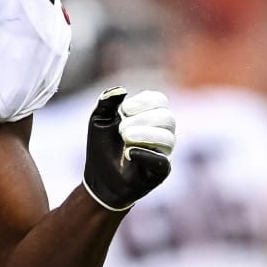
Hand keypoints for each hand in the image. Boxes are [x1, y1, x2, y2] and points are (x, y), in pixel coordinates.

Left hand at [83, 87, 175, 210]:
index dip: (145, 102)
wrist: (99, 177)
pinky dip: (146, 155)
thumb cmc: (102, 145)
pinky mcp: (160, 171)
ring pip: (168, 138)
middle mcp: (161, 132)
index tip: (125, 109)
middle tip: (121, 130)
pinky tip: (130, 153)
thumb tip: (121, 89)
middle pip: (167, 117)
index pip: (160, 100)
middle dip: (142, 120)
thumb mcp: (98, 119)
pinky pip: (163, 162)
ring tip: (125, 139)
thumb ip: (107, 102)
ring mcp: (163, 152)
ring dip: (144, 135)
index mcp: (149, 115)